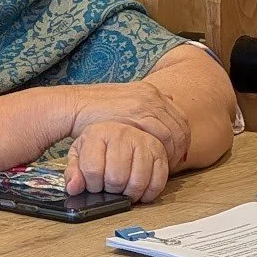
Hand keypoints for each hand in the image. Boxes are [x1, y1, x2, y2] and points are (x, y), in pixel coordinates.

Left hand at [65, 122, 168, 202]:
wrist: (119, 131)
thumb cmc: (99, 147)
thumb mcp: (79, 156)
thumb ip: (73, 172)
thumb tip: (73, 188)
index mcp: (97, 133)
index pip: (92, 169)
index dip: (92, 185)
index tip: (94, 184)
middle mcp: (121, 133)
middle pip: (115, 178)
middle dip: (111, 190)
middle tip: (109, 186)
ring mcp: (142, 141)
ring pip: (137, 182)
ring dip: (129, 194)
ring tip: (123, 189)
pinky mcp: (159, 152)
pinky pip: (157, 182)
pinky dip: (148, 193)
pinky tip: (139, 190)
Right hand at [69, 80, 190, 169]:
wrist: (75, 106)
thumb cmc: (95, 110)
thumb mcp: (122, 102)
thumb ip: (142, 107)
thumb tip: (163, 108)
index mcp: (150, 91)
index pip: (179, 117)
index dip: (181, 138)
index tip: (176, 154)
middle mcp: (152, 95)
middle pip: (180, 125)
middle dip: (180, 147)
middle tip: (172, 163)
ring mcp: (146, 103)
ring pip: (174, 132)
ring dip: (172, 151)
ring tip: (163, 166)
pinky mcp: (138, 114)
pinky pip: (162, 135)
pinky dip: (162, 151)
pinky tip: (155, 160)